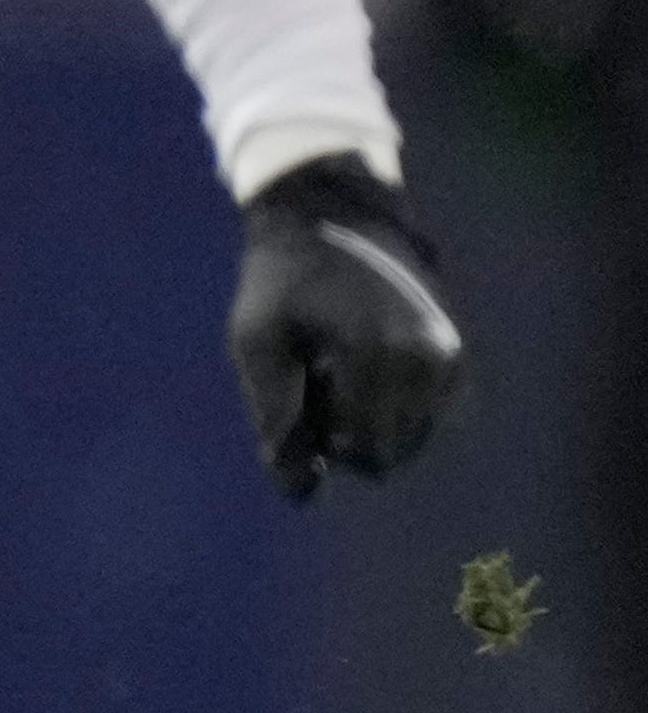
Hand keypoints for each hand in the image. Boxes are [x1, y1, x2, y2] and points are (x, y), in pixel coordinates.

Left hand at [227, 154, 461, 496]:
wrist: (332, 218)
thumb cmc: (282, 282)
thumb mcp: (258, 342)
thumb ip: (276, 416)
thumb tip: (301, 493)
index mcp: (383, 354)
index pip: (357, 450)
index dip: (316, 442)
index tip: (300, 391)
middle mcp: (430, 360)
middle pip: (387, 452)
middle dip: (344, 435)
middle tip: (317, 379)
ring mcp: (450, 360)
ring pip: (408, 440)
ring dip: (367, 422)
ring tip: (338, 370)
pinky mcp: (455, 360)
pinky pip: (424, 420)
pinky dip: (389, 409)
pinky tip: (362, 370)